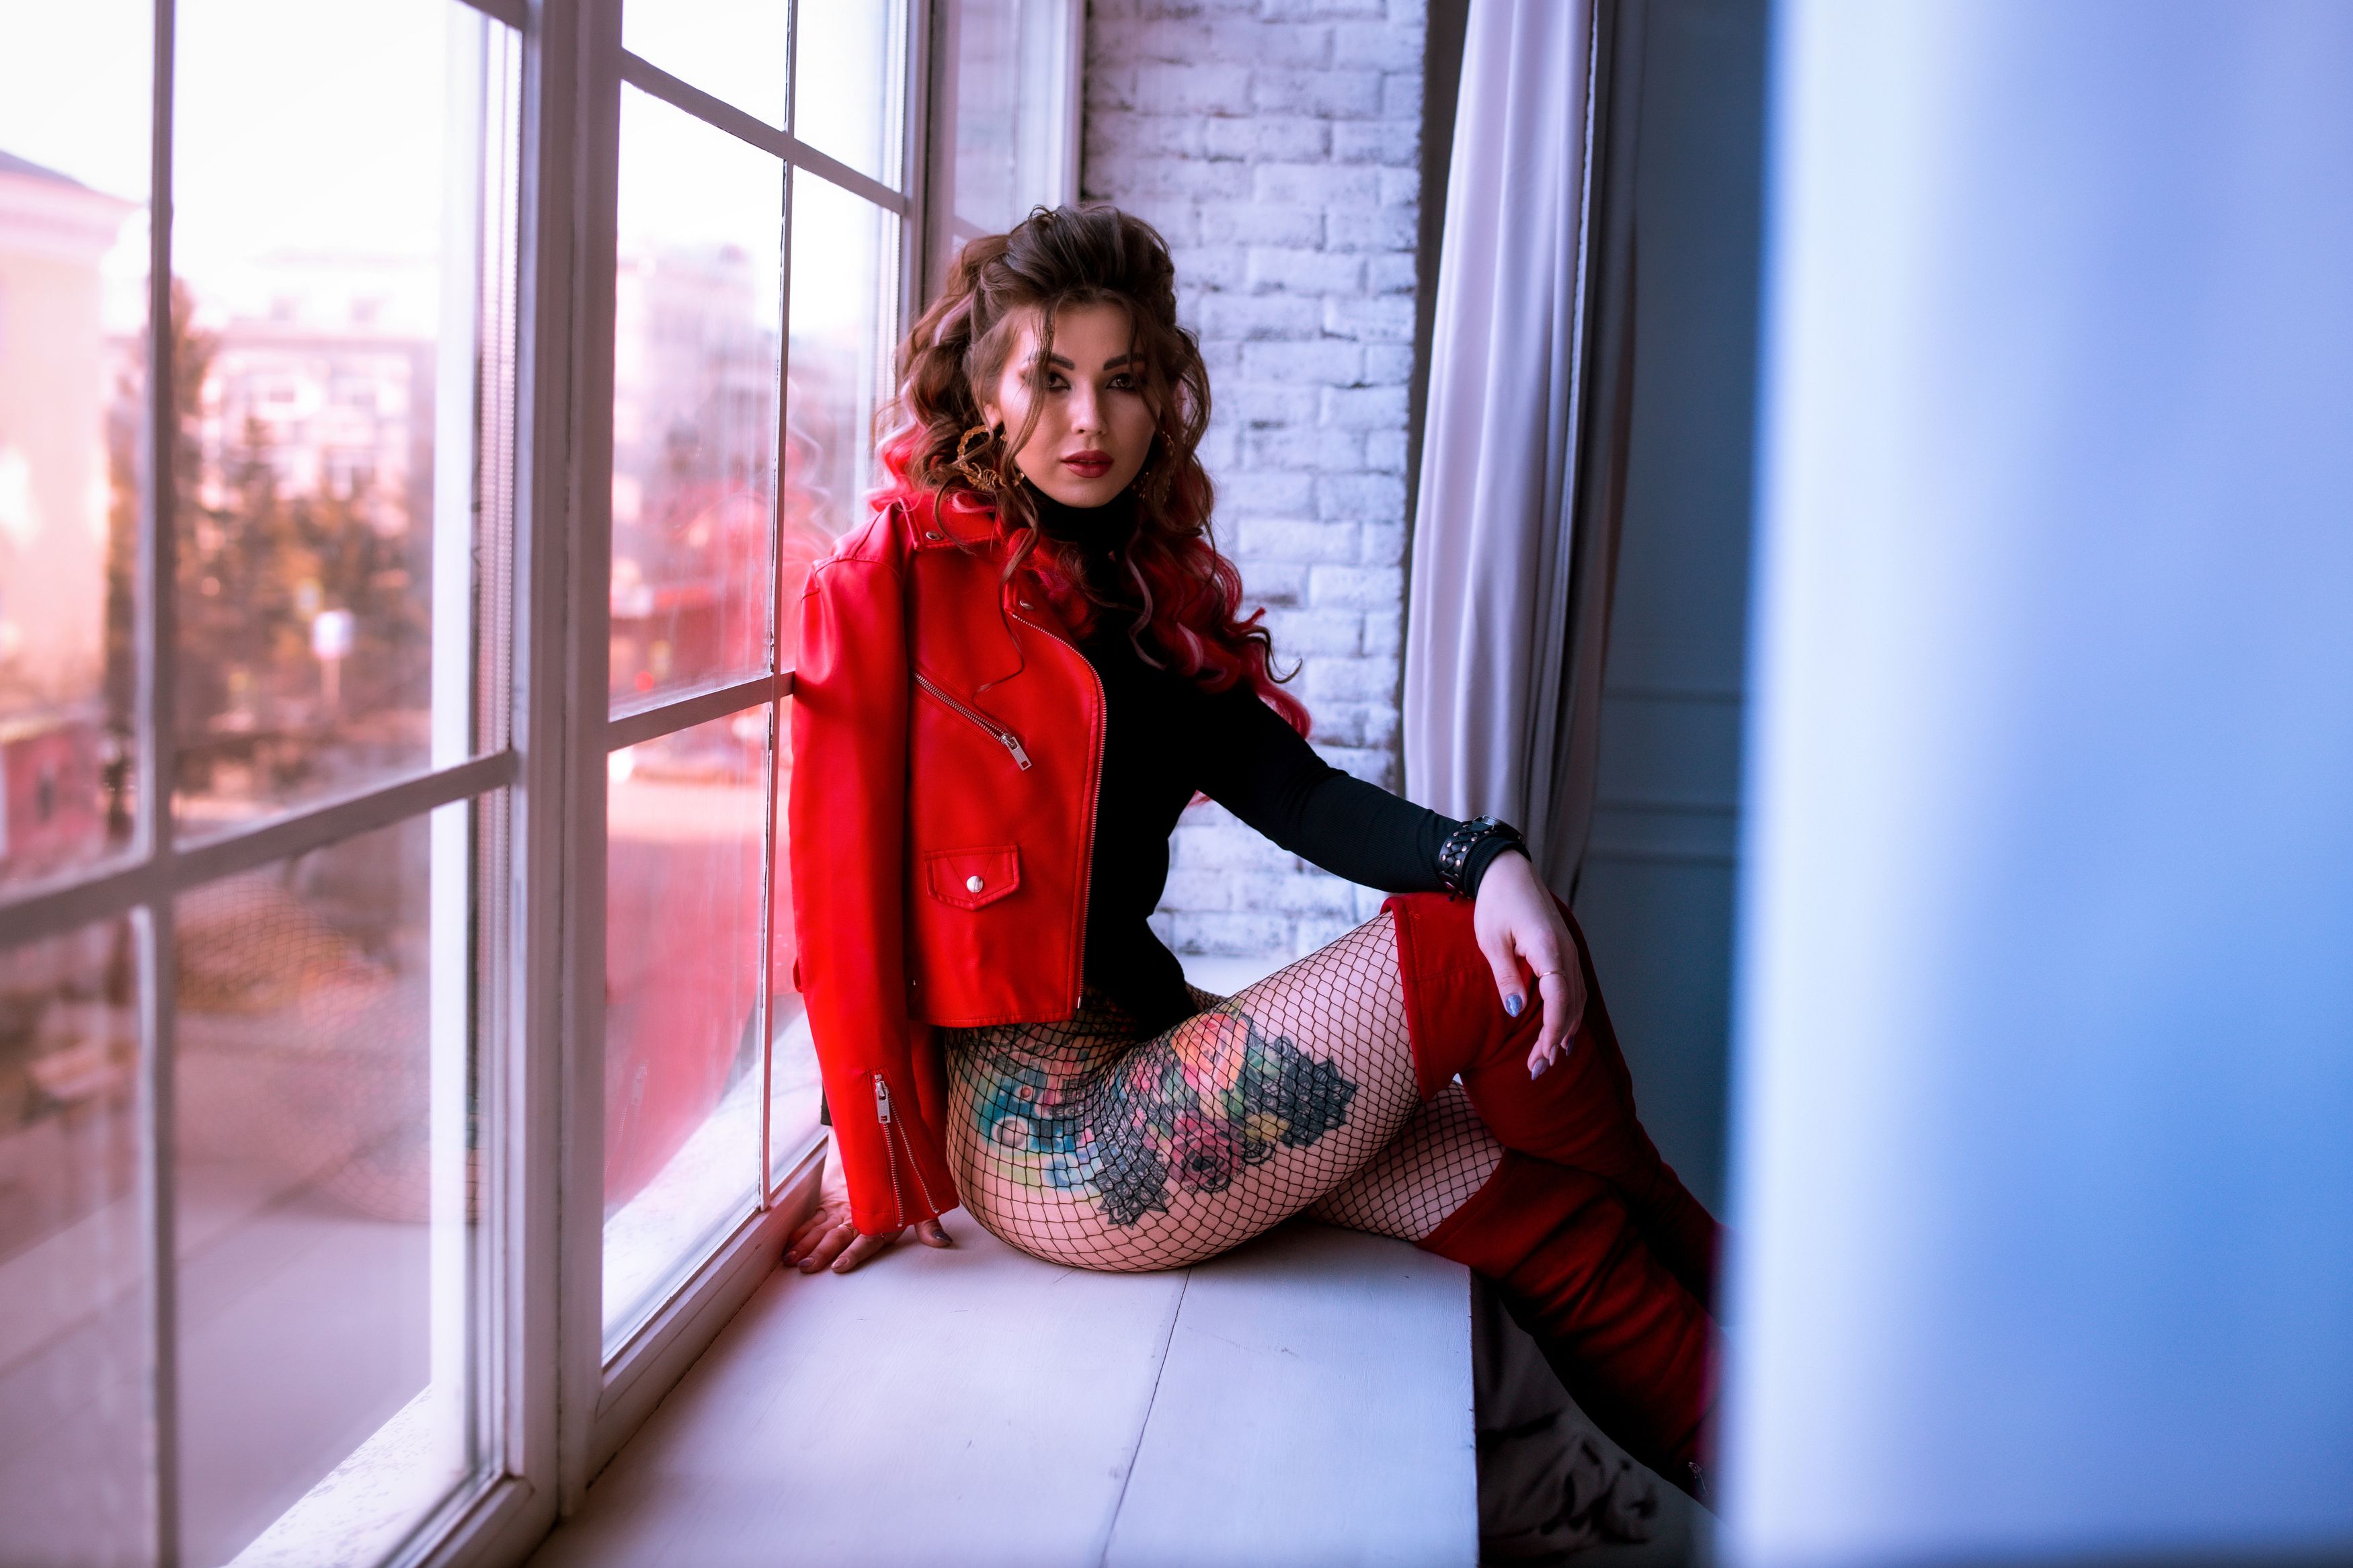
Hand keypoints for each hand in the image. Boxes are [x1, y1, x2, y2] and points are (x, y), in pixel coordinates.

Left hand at [783, 1140, 951, 1273]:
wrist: (882, 1137)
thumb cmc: (903, 1165)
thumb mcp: (921, 1192)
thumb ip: (928, 1220)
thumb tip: (942, 1242)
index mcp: (886, 1221)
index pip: (870, 1240)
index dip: (856, 1252)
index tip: (839, 1264)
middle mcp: (864, 1221)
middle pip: (842, 1239)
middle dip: (823, 1253)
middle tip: (806, 1266)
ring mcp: (846, 1214)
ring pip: (825, 1233)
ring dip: (808, 1246)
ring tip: (792, 1260)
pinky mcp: (831, 1205)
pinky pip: (815, 1221)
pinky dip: (803, 1231)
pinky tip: (792, 1242)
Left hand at [1470, 848, 1587, 1077]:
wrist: (1506, 870)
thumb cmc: (1495, 902)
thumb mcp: (1491, 941)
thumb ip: (1505, 977)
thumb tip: (1514, 1012)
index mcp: (1548, 949)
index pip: (1559, 1000)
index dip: (1551, 1031)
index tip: (1541, 1056)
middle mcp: (1566, 952)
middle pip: (1571, 1005)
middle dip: (1556, 1040)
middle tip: (1538, 1068)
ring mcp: (1569, 950)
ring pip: (1577, 999)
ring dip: (1565, 1030)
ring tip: (1549, 1058)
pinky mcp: (1564, 951)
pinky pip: (1574, 988)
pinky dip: (1570, 1013)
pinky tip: (1561, 1030)